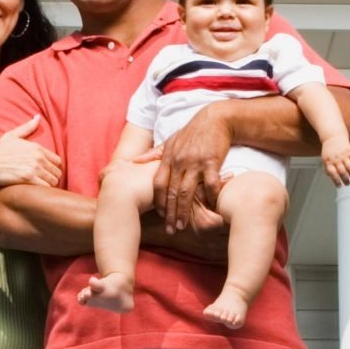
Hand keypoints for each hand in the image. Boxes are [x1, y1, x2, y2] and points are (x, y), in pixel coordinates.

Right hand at [0, 116, 61, 190]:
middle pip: (57, 172)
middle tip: (44, 181)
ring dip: (48, 185)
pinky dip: (43, 190)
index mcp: (37, 147)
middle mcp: (38, 157)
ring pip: (53, 180)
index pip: (57, 161)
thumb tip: (37, 117)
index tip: (46, 172)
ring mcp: (34, 168)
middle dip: (52, 177)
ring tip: (40, 186)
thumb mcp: (12, 135)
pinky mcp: (28, 179)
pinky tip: (36, 190)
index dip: (53, 168)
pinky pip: (45, 187)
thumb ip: (27, 127)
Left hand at [152, 108, 231, 233]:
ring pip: (186, 192)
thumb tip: (134, 162)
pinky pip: (210, 185)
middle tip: (170, 229)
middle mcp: (179, 161)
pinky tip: (210, 209)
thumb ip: (153, 154)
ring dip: (184, 211)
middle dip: (169, 213)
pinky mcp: (212, 162)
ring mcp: (195, 162)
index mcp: (168, 158)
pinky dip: (210, 198)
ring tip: (183, 225)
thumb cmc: (193, 133)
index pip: (158, 184)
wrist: (215, 119)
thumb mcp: (170, 140)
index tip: (159, 215)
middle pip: (171, 192)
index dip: (157, 201)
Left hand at [321, 139, 349, 187]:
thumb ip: (327, 168)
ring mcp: (344, 155)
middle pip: (342, 172)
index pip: (333, 174)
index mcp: (329, 162)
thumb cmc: (328, 149)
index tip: (340, 186)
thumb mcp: (324, 158)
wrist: (333, 136)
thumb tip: (331, 177)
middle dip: (346, 180)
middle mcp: (337, 159)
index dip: (336, 181)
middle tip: (348, 184)